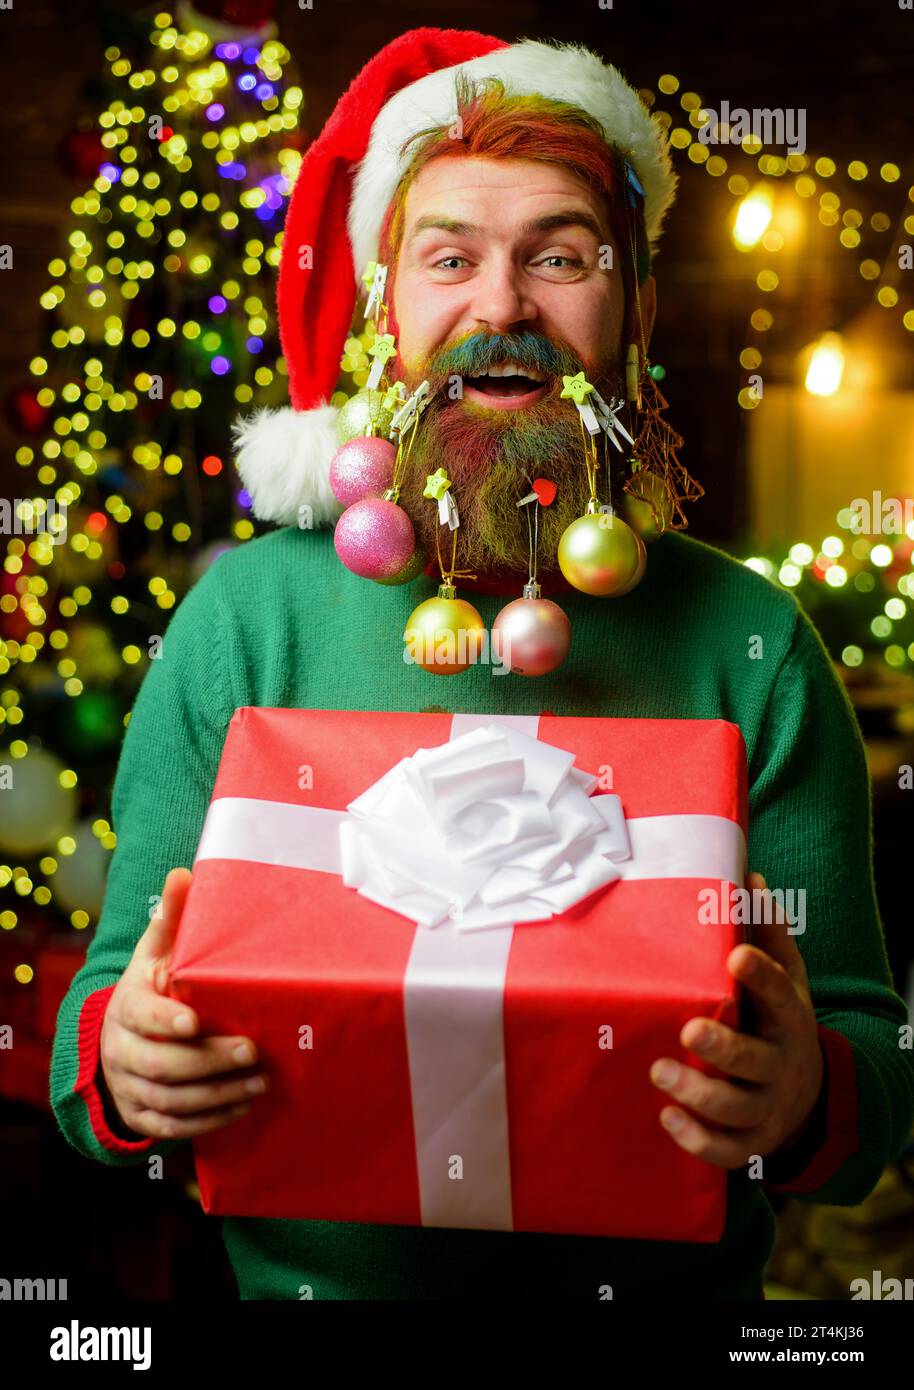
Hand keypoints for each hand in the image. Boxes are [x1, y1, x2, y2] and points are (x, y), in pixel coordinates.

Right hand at [99, 867, 269, 1140]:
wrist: (117, 1041)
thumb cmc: (150, 989)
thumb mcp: (154, 954)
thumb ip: (170, 920)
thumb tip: (183, 874)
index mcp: (126, 1006)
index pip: (140, 1017)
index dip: (165, 1021)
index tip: (195, 1022)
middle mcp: (121, 1050)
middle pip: (160, 1065)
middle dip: (208, 1062)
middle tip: (252, 1052)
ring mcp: (128, 1087)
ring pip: (169, 1101)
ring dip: (218, 1095)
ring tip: (260, 1083)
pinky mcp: (141, 1117)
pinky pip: (172, 1128)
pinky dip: (209, 1121)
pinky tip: (242, 1108)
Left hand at [649, 871, 823, 1169]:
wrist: (807, 1094)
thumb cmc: (779, 1022)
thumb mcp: (786, 978)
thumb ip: (766, 932)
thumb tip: (748, 876)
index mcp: (788, 1018)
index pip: (780, 995)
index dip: (762, 976)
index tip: (736, 956)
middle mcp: (781, 1065)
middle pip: (756, 1061)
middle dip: (724, 1047)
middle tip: (688, 1030)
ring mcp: (767, 1108)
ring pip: (736, 1108)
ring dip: (698, 1094)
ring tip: (659, 1072)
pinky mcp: (751, 1142)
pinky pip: (726, 1151)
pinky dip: (697, 1139)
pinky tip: (667, 1117)